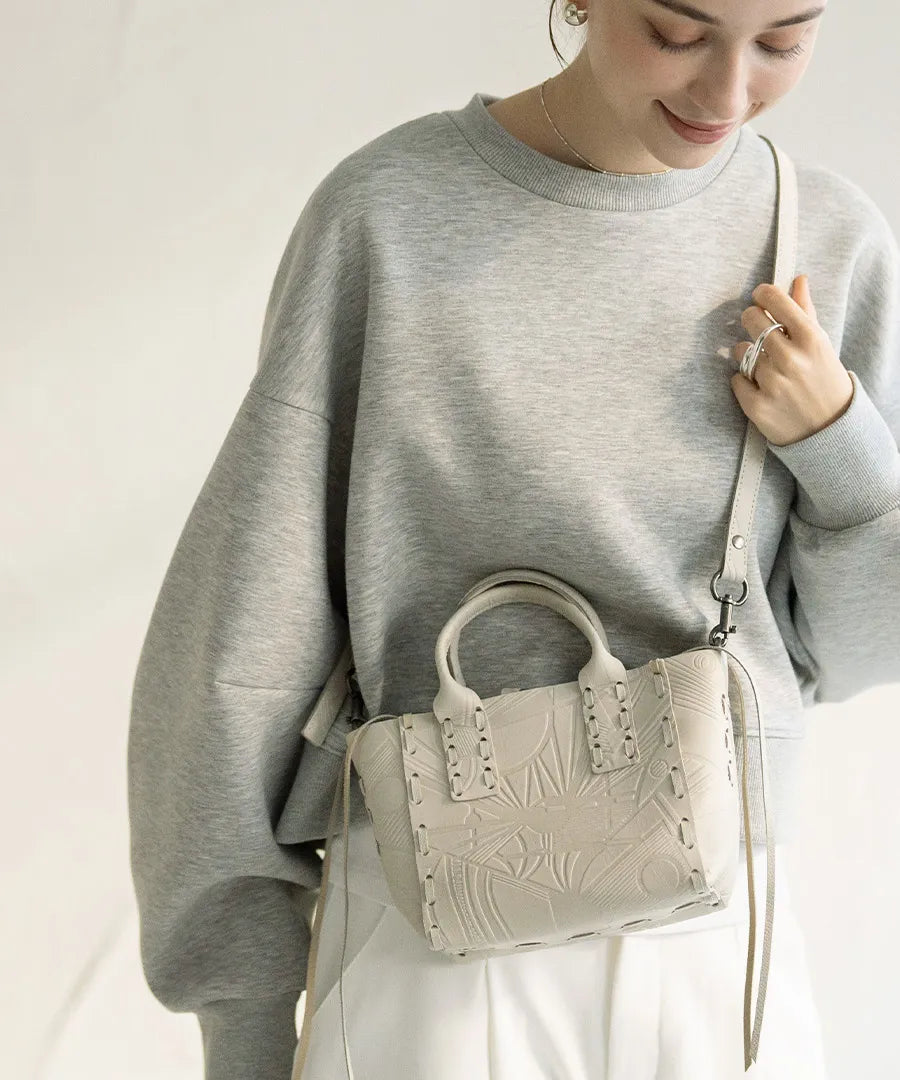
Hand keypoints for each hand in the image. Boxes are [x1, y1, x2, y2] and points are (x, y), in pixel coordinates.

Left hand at [730, 276, 854, 446]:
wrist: (830, 430)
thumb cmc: (824, 380)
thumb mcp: (821, 345)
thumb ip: (805, 312)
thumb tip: (798, 279)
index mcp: (811, 338)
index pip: (774, 299)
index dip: (762, 294)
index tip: (759, 296)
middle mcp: (791, 358)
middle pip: (751, 319)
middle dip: (751, 320)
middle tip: (757, 329)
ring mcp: (773, 383)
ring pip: (740, 351)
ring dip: (748, 356)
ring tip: (767, 368)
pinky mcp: (757, 406)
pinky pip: (735, 379)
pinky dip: (744, 382)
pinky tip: (761, 388)